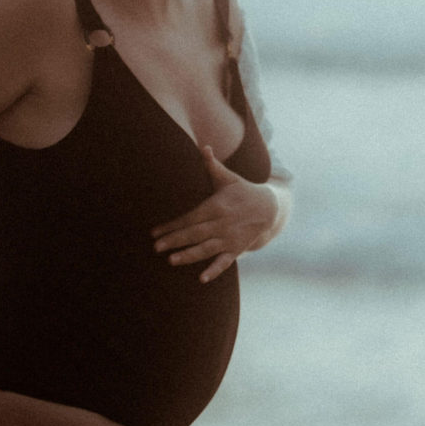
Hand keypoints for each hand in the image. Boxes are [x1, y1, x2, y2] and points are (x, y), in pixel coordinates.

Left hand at [151, 145, 279, 283]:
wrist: (269, 207)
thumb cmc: (242, 190)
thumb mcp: (228, 177)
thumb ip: (212, 165)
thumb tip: (204, 147)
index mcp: (217, 206)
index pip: (190, 217)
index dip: (172, 225)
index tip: (154, 231)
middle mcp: (223, 223)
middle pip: (195, 233)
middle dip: (175, 240)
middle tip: (155, 247)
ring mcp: (230, 238)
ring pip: (207, 249)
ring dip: (189, 256)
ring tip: (171, 261)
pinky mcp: (237, 248)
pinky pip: (225, 262)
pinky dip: (215, 270)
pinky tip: (202, 278)